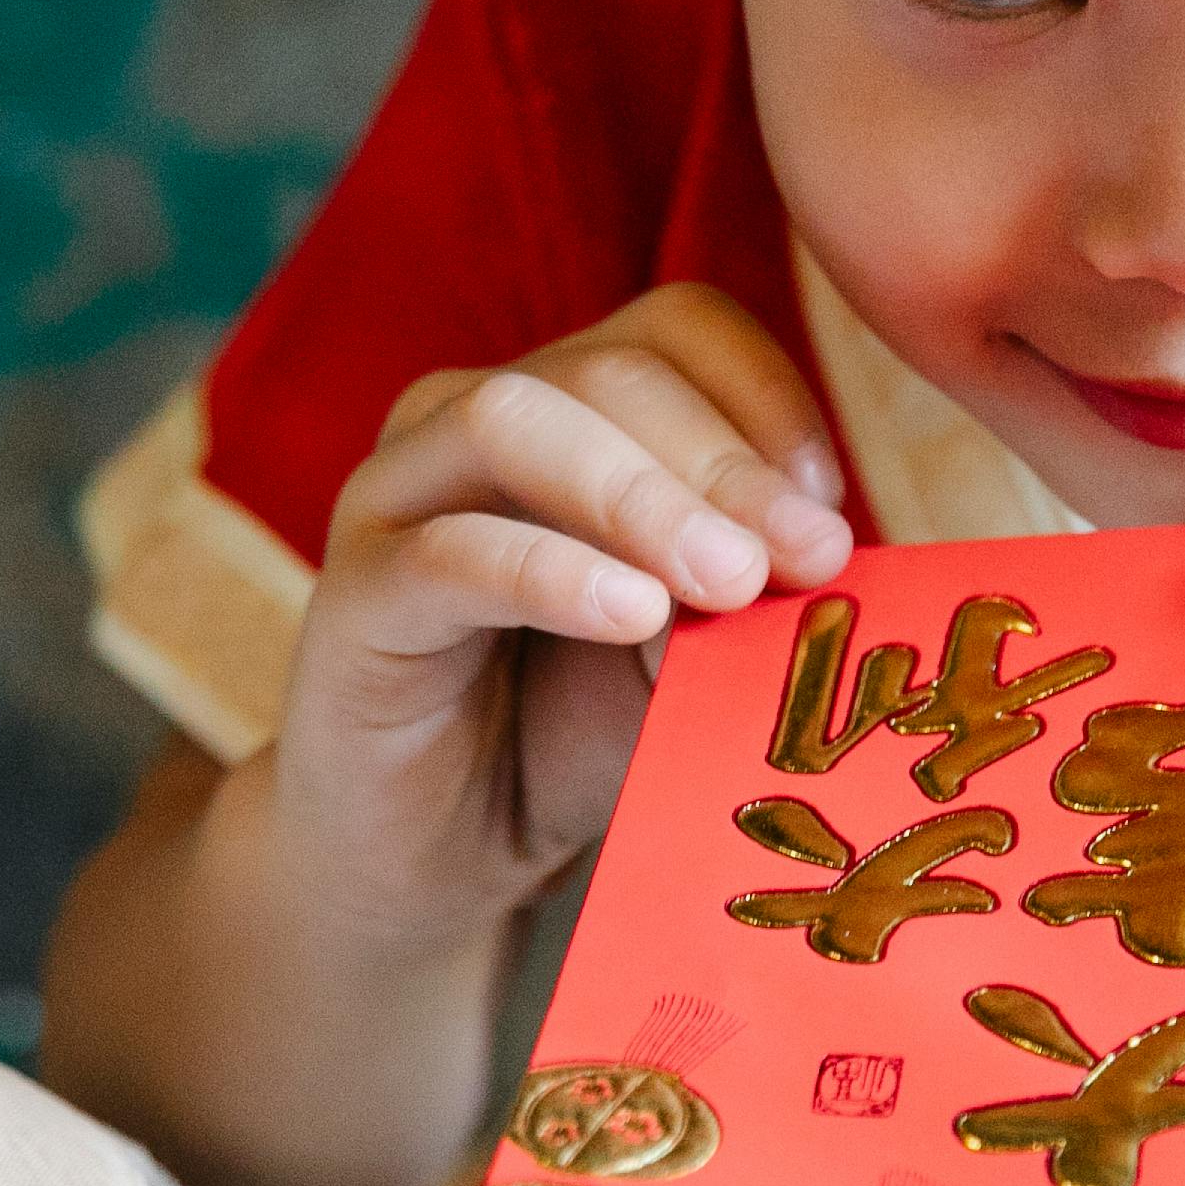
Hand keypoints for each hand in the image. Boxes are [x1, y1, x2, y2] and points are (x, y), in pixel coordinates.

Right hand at [275, 284, 852, 950]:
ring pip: (513, 419)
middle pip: (609, 367)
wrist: (437, 857)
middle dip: (725, 458)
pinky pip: (447, 550)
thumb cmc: (574, 731)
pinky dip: (551, 571)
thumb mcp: (691, 652)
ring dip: (640, 494)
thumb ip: (743, 592)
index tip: (831, 507)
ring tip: (727, 582)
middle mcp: (479, 417)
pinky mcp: (352, 592)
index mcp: (577, 404)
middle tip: (808, 556)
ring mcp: (400, 493)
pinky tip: (631, 615)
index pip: (679, 327)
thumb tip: (817, 551)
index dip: (767, 396)